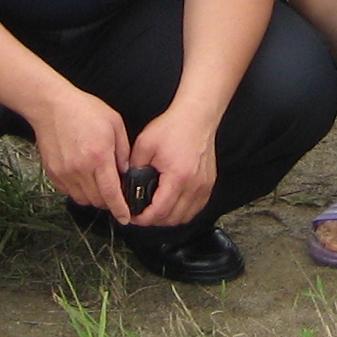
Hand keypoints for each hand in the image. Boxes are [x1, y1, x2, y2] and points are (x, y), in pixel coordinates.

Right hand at [30, 86, 133, 218]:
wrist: (51, 106)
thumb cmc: (85, 110)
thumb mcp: (114, 123)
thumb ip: (123, 151)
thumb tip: (125, 173)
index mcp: (99, 156)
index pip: (111, 193)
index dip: (120, 209)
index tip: (126, 218)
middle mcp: (80, 168)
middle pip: (97, 200)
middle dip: (108, 202)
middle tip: (114, 192)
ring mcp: (64, 172)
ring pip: (83, 199)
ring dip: (94, 197)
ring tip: (98, 183)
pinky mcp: (53, 173)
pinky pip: (69, 192)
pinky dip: (79, 190)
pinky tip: (83, 177)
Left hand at [126, 111, 217, 229]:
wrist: (196, 116)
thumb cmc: (173, 127)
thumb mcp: (144, 144)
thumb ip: (133, 167)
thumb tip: (127, 186)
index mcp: (177, 176)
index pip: (159, 211)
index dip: (143, 219)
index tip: (134, 216)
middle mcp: (193, 185)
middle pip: (172, 219)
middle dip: (153, 220)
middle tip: (141, 213)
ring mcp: (203, 186)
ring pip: (185, 217)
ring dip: (168, 218)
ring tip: (155, 210)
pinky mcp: (209, 184)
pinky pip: (196, 208)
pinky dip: (183, 212)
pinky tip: (172, 204)